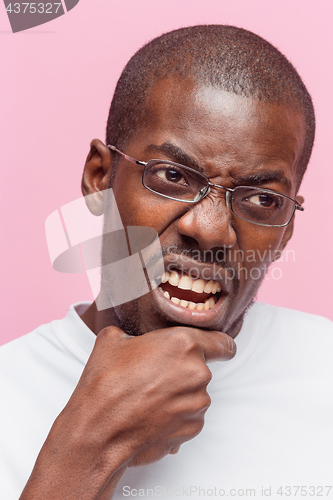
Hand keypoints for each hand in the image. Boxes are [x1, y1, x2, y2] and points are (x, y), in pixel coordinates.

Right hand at [20, 325, 235, 498]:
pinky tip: (150, 414)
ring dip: (178, 394)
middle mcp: (197, 373)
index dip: (218, 345)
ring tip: (148, 397)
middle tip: (154, 375)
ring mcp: (197, 403)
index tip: (216, 350)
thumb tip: (127, 337)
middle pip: (201, 368)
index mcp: (184, 343)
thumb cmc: (106, 384)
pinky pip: (189, 416)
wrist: (98, 429)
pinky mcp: (192, 428)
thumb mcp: (112, 340)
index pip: (223, 343)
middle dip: (182, 371)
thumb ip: (131, 334)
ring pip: (194, 393)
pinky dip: (175, 415)